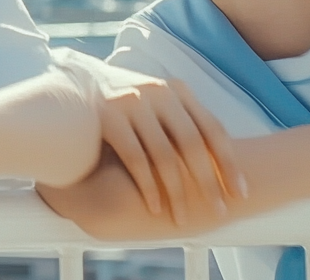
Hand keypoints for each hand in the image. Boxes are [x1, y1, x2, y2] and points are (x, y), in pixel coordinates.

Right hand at [78, 60, 244, 223]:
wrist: (69, 90)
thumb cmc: (120, 109)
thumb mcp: (154, 106)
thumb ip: (180, 122)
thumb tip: (218, 161)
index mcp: (175, 90)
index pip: (212, 129)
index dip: (229, 163)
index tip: (240, 192)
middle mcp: (157, 92)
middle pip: (193, 144)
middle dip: (208, 182)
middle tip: (218, 211)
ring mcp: (131, 103)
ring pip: (164, 156)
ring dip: (177, 192)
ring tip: (182, 219)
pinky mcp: (107, 117)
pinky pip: (135, 159)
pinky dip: (148, 187)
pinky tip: (155, 207)